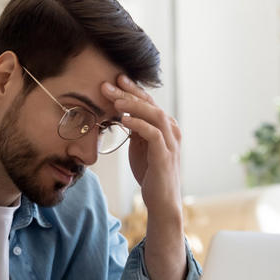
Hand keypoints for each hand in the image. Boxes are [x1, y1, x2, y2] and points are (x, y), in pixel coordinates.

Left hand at [100, 75, 181, 218]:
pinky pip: (153, 134)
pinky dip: (138, 124)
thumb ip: (136, 130)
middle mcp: (171, 130)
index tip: (115, 79)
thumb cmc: (150, 173)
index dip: (132, 89)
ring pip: (154, 114)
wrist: (161, 200)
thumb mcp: (140, 147)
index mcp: (165, 126)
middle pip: (150, 104)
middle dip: (128, 92)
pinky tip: (124, 119)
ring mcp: (170, 142)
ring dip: (133, 106)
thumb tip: (122, 115)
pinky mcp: (164, 155)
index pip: (148, 102)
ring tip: (115, 101)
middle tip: (107, 85)